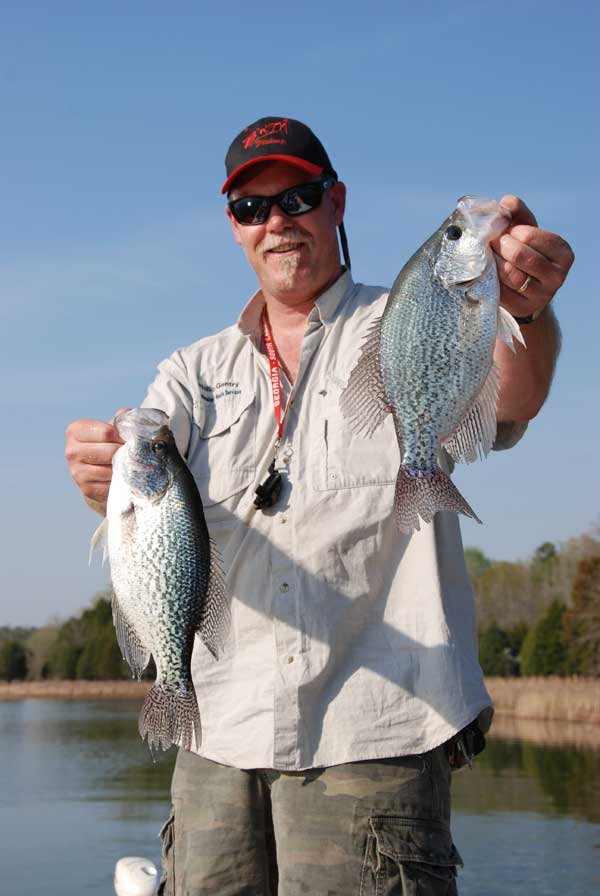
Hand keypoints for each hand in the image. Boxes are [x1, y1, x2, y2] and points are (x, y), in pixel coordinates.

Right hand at [65, 408, 128, 510]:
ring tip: (135, 465)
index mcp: (76, 430)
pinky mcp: (86, 488)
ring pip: (112, 469)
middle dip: (127, 453)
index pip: (106, 432)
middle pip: (110, 452)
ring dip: (127, 468)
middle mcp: (72, 451)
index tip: (132, 440)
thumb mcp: (111, 428)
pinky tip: (126, 476)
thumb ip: (121, 420)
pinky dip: (122, 481)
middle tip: (139, 454)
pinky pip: (111, 484)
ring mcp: (77, 471)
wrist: (97, 470)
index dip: (124, 436)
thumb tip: (130, 416)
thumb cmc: (107, 443)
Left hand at [491, 195, 573, 318]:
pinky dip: (490, 278)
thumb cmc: (524, 254)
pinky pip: (501, 290)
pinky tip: (489, 272)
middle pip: (520, 255)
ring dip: (494, 262)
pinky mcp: (523, 308)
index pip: (530, 235)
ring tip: (491, 256)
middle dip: (501, 245)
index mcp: (562, 253)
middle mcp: (557, 276)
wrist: (524, 291)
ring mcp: (541, 295)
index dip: (511, 230)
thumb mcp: (525, 231)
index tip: (504, 231)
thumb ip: (517, 214)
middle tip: (494, 243)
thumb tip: (506, 202)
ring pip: (510, 274)